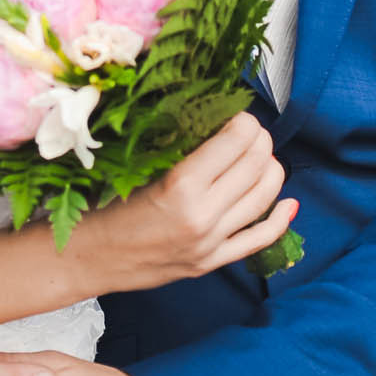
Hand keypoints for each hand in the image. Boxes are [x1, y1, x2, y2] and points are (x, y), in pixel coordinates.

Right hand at [80, 113, 295, 294]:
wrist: (87, 257)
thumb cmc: (102, 206)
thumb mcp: (136, 166)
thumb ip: (177, 147)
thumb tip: (214, 120)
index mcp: (181, 186)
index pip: (237, 140)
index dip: (244, 120)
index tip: (236, 112)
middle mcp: (202, 216)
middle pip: (257, 164)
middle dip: (261, 139)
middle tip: (250, 130)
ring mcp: (211, 243)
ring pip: (266, 197)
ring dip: (272, 169)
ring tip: (262, 156)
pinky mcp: (212, 262)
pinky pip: (260, 240)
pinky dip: (280, 219)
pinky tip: (288, 203)